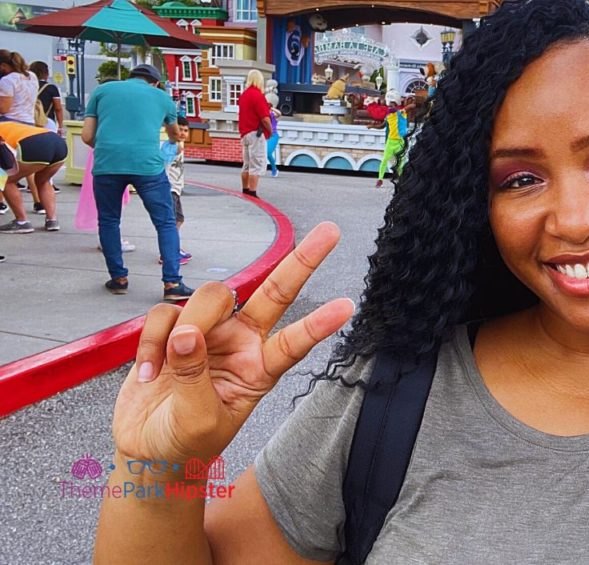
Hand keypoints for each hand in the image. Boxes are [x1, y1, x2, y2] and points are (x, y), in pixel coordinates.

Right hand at [110, 222, 353, 464]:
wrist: (147, 451)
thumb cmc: (184, 443)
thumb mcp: (198, 421)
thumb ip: (194, 377)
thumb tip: (187, 334)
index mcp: (260, 369)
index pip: (295, 342)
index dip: (319, 325)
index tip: (347, 306)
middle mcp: (242, 341)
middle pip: (276, 292)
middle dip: (302, 261)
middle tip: (329, 231)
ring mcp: (210, 332)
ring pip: (210, 297)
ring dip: (187, 324)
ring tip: (167, 366)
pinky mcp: (173, 329)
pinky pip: (164, 313)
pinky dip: (151, 340)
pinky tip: (148, 370)